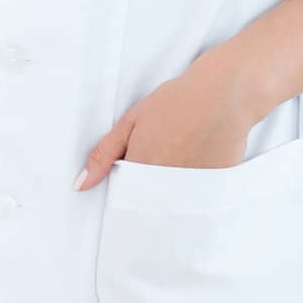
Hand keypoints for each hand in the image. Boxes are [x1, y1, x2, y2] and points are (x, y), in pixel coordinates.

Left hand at [73, 49, 257, 190]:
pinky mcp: (213, 192)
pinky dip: (192, 191)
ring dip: (169, 194)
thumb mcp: (130, 123)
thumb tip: (80, 185)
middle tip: (161, 159)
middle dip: (147, 194)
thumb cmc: (175, 103)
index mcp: (140, 169)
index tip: (130, 182)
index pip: (124, 199)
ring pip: (171, 207)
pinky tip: (196, 162)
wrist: (221, 96)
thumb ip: (103, 156)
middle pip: (147, 206)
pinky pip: (196, 203)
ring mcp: (190, 192)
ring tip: (180, 157)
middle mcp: (164, 186)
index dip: (125, 192)